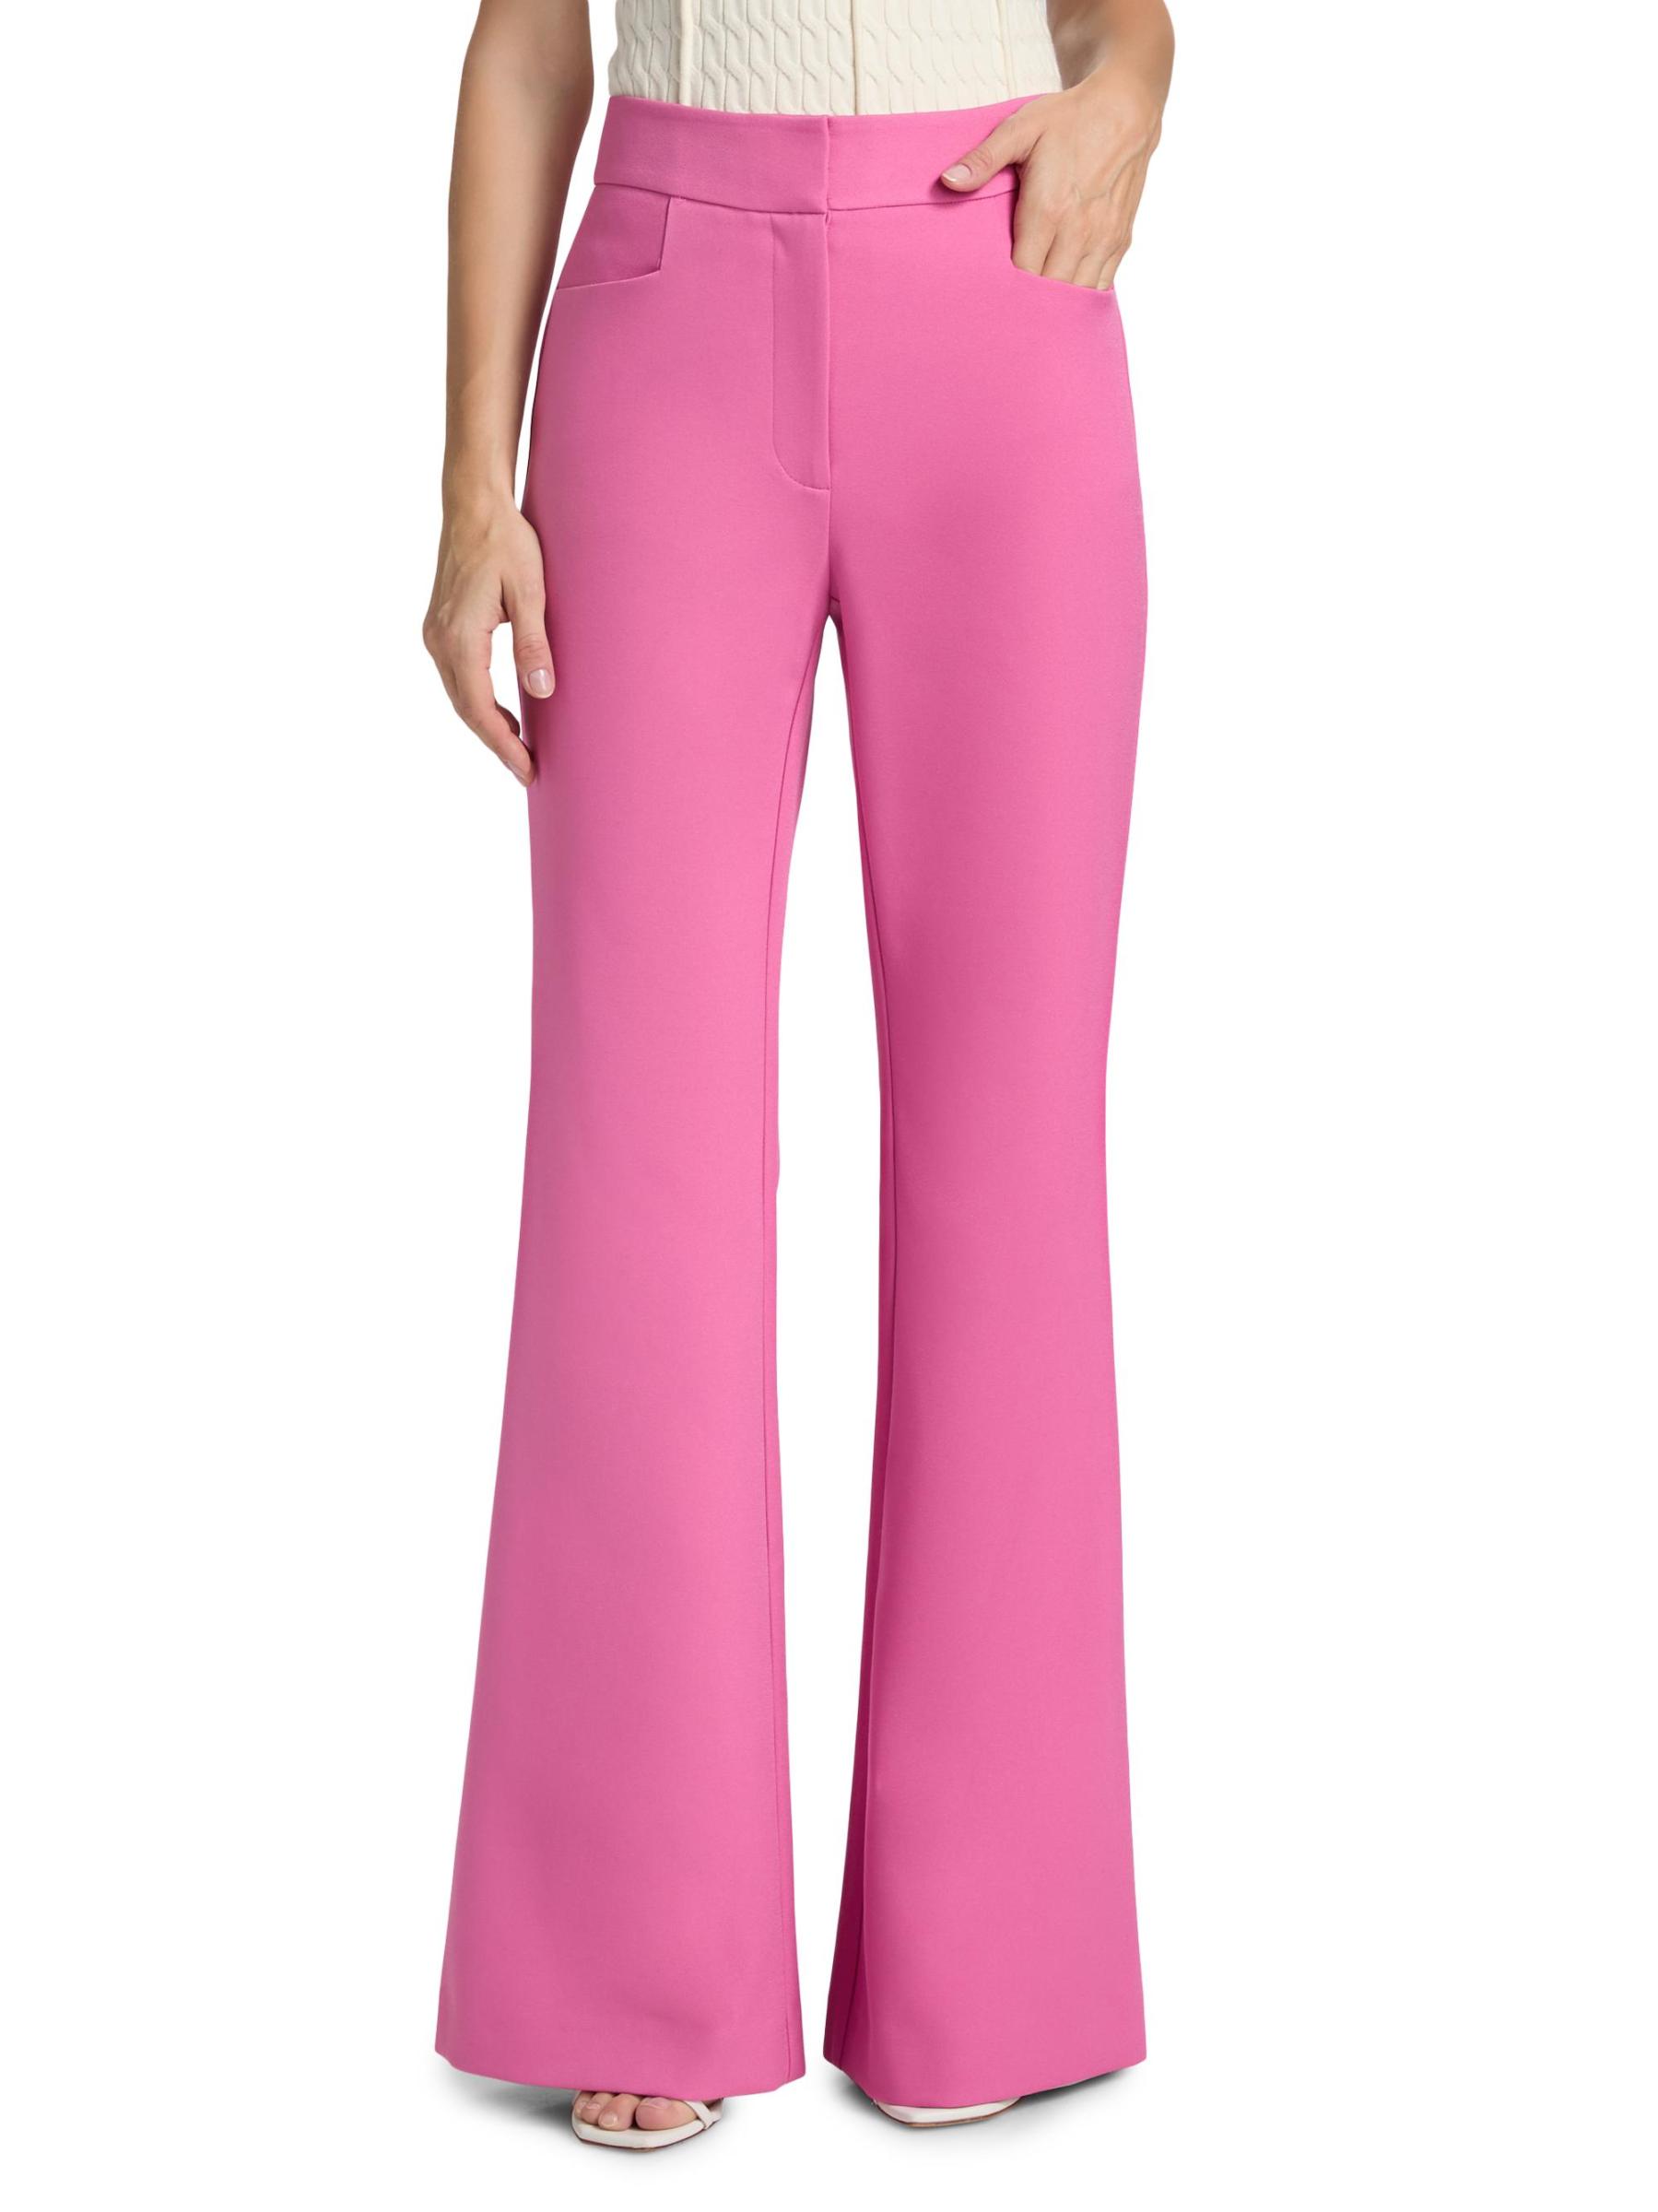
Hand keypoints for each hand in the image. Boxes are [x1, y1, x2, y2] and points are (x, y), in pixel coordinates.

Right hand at [423, 498, 550, 785]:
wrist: (473, 504)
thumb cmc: (505, 541)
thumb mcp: (530, 591)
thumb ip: (534, 644)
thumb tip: (542, 693)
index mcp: (459, 637)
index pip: (480, 709)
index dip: (503, 744)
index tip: (527, 770)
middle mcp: (439, 640)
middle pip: (466, 710)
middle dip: (496, 744)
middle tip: (527, 771)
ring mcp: (435, 634)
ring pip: (460, 696)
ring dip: (487, 725)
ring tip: (519, 749)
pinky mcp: (440, 627)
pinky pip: (459, 678)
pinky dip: (479, 702)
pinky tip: (504, 713)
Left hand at [940, 65, 1163, 289]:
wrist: (1127, 108)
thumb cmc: (1069, 119)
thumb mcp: (1021, 129)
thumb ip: (983, 160)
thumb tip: (947, 181)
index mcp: (1049, 210)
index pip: (1023, 274)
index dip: (1005, 291)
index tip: (988, 294)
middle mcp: (1079, 231)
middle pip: (1049, 291)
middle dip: (1028, 304)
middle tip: (1005, 309)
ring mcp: (1103, 239)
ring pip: (1076, 295)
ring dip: (1055, 305)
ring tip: (1032, 310)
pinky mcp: (1119, 241)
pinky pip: (1100, 286)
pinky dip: (1080, 296)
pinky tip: (1062, 298)